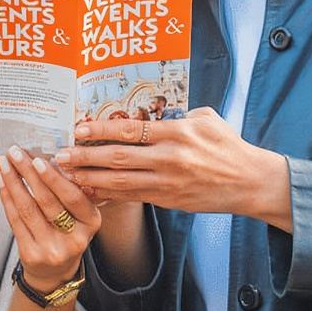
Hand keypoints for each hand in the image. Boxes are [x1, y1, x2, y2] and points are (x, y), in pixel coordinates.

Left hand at [0, 146, 100, 292]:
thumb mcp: (80, 216)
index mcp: (91, 223)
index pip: (73, 197)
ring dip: (14, 182)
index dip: (54, 178)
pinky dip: (7, 199)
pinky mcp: (32, 255)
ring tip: (5, 164)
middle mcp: (74, 238)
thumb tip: (45, 158)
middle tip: (16, 153)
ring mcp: (52, 249)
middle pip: (47, 200)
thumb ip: (68, 192)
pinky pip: (16, 222)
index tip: (38, 158)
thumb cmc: (67, 234)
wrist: (55, 272)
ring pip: (28, 209)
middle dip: (28, 173)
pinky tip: (3, 184)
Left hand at [55, 108, 291, 227]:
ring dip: (91, 179)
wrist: (250, 182)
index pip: (132, 129)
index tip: (79, 128)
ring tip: (67, 175)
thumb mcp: (208, 119)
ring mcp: (168, 183)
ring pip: (121, 182)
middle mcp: (169, 159)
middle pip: (119, 157)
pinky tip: (90, 192)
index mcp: (177, 133)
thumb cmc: (229, 146)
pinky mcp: (169, 200)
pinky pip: (133, 197)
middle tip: (61, 155)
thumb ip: (178, 114)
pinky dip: (109, 195)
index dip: (102, 129)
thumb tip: (154, 110)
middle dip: (86, 156)